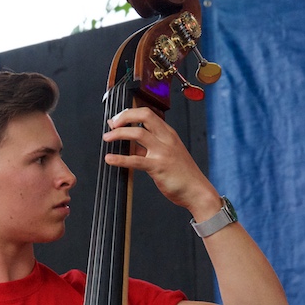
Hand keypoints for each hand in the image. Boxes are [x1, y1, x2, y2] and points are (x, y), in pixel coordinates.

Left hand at [103, 107, 219, 219]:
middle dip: (124, 116)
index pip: (148, 113)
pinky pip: (135, 160)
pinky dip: (120, 158)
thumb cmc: (183, 175)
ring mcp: (163, 152)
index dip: (130, 113)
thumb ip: (148, 147)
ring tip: (107, 138)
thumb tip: (128, 141)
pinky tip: (110, 159)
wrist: (197, 191)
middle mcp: (166, 139)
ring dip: (119, 133)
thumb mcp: (167, 154)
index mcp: (169, 134)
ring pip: (138, 133)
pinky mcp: (158, 166)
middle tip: (112, 123)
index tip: (118, 118)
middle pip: (144, 115)